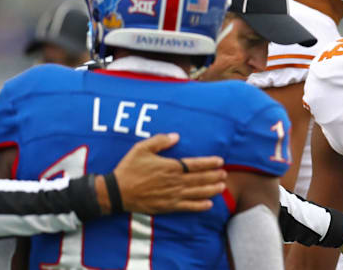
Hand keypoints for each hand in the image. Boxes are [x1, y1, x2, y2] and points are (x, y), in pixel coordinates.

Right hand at [105, 133, 226, 213]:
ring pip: (196, 192)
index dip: (209, 162)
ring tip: (222, 187)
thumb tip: (176, 136)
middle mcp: (174, 181)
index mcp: (170, 167)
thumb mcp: (141, 148)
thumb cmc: (129, 168)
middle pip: (199, 178)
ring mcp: (172, 195)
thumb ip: (160, 141)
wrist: (117, 192)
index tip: (221, 161)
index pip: (195, 164)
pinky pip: (187, 207)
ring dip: (211, 189)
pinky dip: (199, 206)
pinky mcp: (167, 206)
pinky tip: (209, 204)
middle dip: (214, 176)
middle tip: (225, 174)